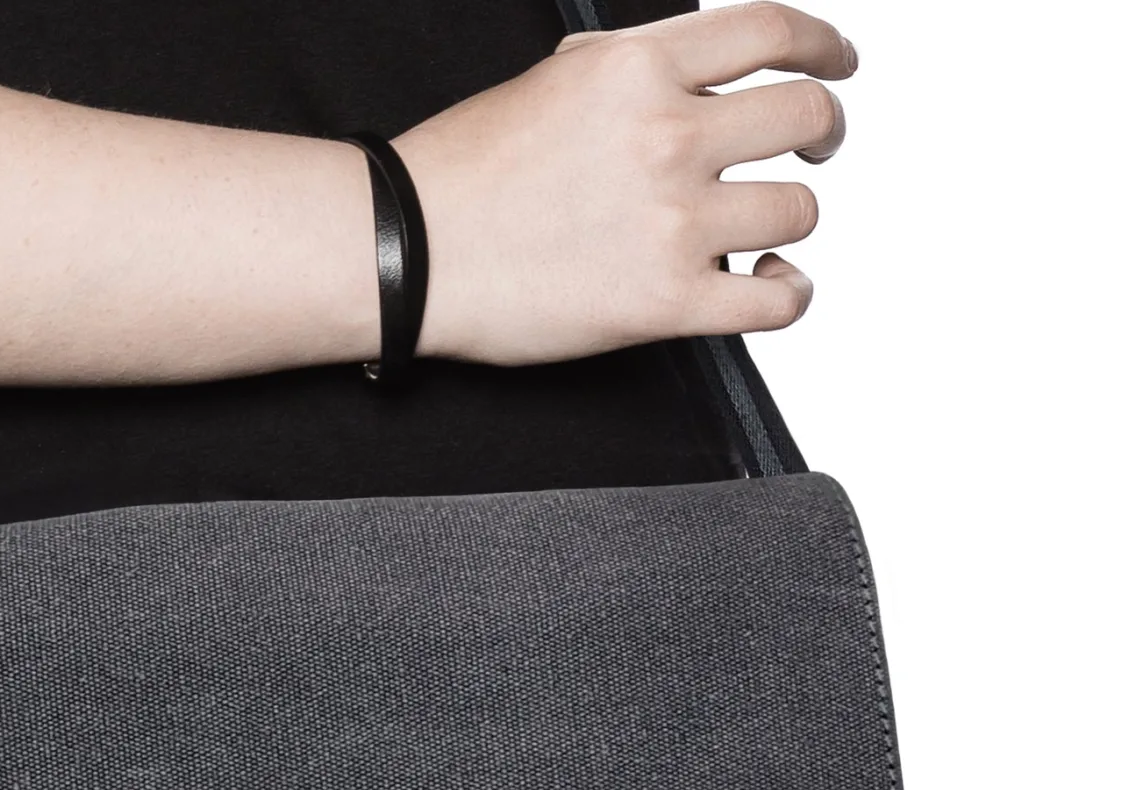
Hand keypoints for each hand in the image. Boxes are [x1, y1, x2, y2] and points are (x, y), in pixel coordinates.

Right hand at [396, 2, 855, 366]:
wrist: (406, 252)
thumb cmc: (458, 178)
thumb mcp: (551, 81)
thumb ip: (628, 70)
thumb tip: (681, 73)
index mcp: (639, 69)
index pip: (772, 34)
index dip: (822, 48)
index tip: (835, 64)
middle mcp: (668, 135)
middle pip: (804, 117)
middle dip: (821, 132)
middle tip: (813, 150)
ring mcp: (672, 221)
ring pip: (798, 210)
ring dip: (790, 220)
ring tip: (762, 233)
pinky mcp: (664, 302)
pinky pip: (778, 301)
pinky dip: (790, 294)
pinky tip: (773, 286)